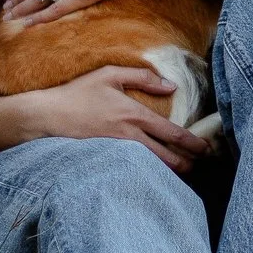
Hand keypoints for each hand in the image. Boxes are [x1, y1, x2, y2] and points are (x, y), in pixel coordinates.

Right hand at [0, 63, 210, 172]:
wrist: (46, 117)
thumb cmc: (77, 93)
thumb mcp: (109, 74)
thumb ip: (142, 77)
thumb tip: (170, 86)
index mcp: (134, 115)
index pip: (172, 133)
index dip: (193, 144)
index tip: (206, 148)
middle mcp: (129, 137)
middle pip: (168, 158)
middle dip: (188, 164)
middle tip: (200, 165)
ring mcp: (117, 153)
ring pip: (153, 169)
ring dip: (171, 173)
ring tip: (183, 173)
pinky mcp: (106, 162)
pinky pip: (134, 172)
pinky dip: (149, 176)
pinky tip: (155, 178)